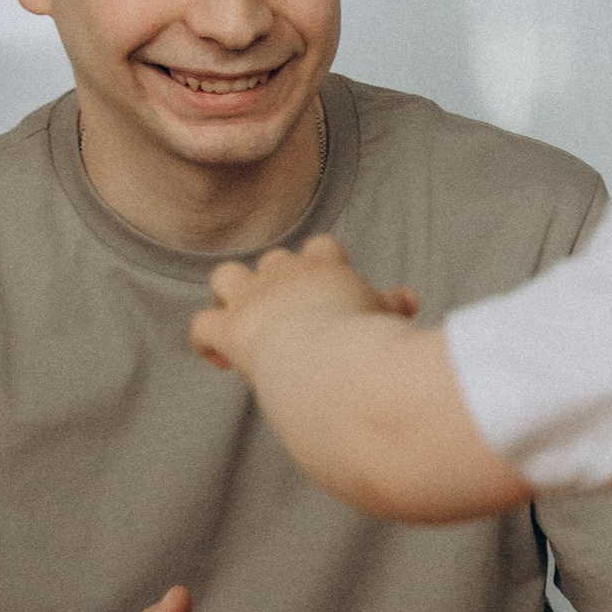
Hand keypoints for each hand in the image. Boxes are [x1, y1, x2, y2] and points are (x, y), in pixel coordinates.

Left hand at [191, 234, 419, 374]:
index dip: (321, 266)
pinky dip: (206, 343)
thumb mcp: (386, 314)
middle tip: (288, 321)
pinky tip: (222, 363)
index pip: (322, 248)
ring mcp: (253, 298)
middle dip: (276, 284)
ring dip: (230, 297)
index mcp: (326, 267)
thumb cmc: (370, 340)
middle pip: (273, 260)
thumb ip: (393, 303)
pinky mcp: (231, 328)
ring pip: (224, 276)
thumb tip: (410, 299)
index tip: (323, 296)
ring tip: (243, 326)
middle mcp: (285, 274)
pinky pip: (201, 326)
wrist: (337, 361)